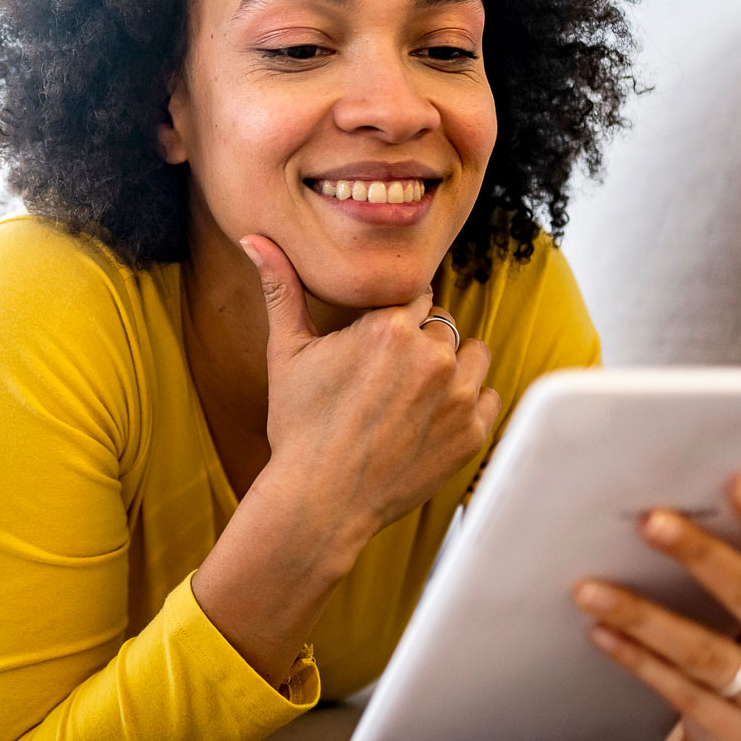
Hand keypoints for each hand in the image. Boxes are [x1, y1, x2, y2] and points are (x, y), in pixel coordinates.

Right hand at [239, 233, 500, 532]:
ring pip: (472, 354)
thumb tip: (253, 238)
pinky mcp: (472, 433)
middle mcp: (431, 356)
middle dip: (420, 341)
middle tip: (386, 377)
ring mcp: (457, 397)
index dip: (395, 316)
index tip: (376, 344)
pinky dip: (466, 404)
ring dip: (450, 366)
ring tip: (412, 394)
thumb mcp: (285, 353)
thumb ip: (280, 288)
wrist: (320, 502)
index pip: (415, 293)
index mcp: (389, 328)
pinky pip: (488, 397)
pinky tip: (429, 420)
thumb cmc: (298, 427)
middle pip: (442, 323)